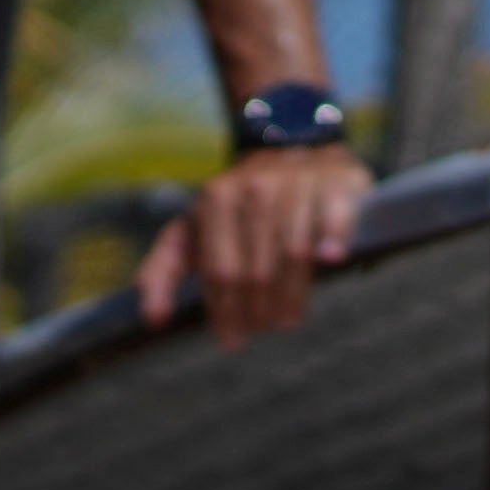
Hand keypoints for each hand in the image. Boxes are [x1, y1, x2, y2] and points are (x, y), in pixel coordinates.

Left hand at [132, 144, 344, 348]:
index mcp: (216, 199)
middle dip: (258, 310)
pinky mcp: (336, 180)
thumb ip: (164, 270)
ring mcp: (298, 182)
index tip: (232, 339)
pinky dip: (334, 238)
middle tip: (263, 329)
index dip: (226, 312)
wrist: (289, 150)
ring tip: (287, 319)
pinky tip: (331, 262)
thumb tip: (153, 319)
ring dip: (291, 296)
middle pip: (256, 269)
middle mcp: (255, 187)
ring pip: (293, 253)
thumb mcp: (193, 231)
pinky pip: (334, 216)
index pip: (221, 272)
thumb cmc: (237, 208)